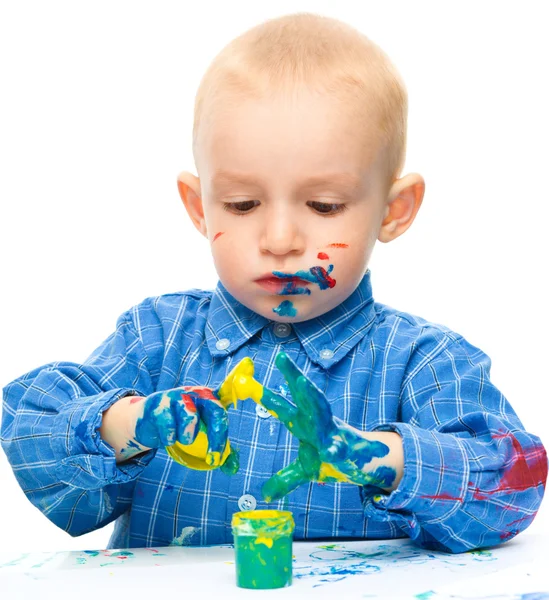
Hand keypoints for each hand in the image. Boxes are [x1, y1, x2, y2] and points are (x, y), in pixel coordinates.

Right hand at [131, 386, 228, 467]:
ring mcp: (179, 396)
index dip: (229, 420)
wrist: (149, 418)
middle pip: (215, 410)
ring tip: (182, 437)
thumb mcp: (201, 432)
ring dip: (187, 436)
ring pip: (191, 419)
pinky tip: (166, 434)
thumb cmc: (181, 424)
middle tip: (212, 457)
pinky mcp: (160, 404)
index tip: (225, 447)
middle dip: (216, 436)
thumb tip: (233, 469)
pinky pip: (169, 428)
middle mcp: (197, 393)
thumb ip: (217, 448)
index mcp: (211, 398)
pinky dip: (168, 438)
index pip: (226, 406)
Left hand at [238, 351, 398, 500]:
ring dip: (312, 395)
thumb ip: (285, 479)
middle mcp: (316, 422)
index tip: (252, 382)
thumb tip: (265, 495)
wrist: (361, 464)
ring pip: (321, 409)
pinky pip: (337, 448)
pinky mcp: (343, 448)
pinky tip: (331, 452)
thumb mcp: (305, 470)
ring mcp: (331, 432)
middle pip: (303, 395)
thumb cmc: (329, 459)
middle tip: (281, 357)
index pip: (284, 406)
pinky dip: (334, 450)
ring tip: (302, 381)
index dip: (268, 395)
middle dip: (293, 376)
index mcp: (304, 424)